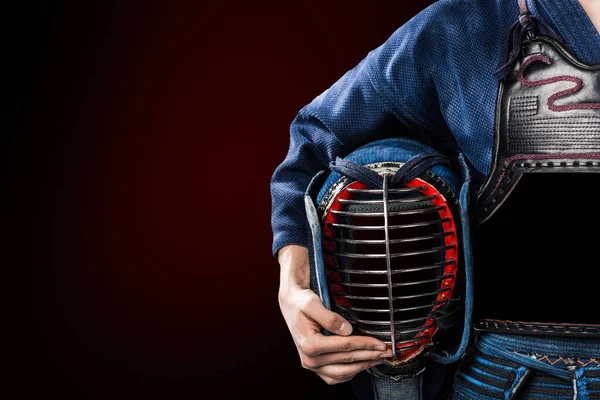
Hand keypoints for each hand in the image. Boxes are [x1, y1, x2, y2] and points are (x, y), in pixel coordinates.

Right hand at [277, 245, 391, 384]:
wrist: (290, 303)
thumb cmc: (300, 301)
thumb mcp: (313, 303)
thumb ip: (330, 318)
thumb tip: (347, 330)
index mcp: (310, 344)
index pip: (345, 347)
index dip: (366, 345)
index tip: (381, 344)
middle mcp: (309, 359)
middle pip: (347, 361)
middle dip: (370, 356)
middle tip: (387, 352)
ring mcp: (311, 365)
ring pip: (343, 373)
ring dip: (363, 367)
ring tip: (378, 359)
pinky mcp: (314, 366)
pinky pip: (335, 377)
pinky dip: (350, 373)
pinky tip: (361, 364)